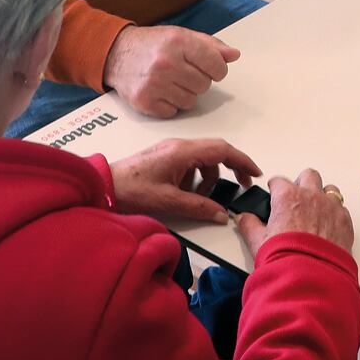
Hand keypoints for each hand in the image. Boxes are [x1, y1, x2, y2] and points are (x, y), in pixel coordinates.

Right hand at [104, 25, 239, 116]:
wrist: (116, 54)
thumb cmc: (153, 44)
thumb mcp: (182, 35)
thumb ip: (211, 45)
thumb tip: (234, 55)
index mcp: (178, 42)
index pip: (216, 64)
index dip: (218, 68)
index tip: (211, 68)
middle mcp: (166, 63)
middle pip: (204, 85)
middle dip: (199, 80)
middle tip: (185, 72)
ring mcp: (154, 84)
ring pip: (191, 101)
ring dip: (186, 93)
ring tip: (172, 81)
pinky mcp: (144, 102)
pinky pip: (174, 112)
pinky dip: (171, 104)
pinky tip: (161, 91)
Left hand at [110, 137, 259, 223]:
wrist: (103, 186)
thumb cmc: (133, 191)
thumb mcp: (168, 201)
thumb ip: (198, 207)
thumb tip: (222, 214)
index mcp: (183, 151)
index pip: (222, 150)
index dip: (242, 161)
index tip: (255, 174)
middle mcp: (180, 145)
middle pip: (216, 151)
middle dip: (231, 168)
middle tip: (240, 186)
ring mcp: (171, 149)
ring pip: (203, 159)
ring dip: (208, 178)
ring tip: (199, 198)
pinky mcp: (164, 157)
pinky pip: (190, 163)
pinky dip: (195, 178)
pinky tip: (184, 194)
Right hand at [236, 168, 354, 254]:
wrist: (310, 278)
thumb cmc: (286, 259)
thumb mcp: (258, 242)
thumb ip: (249, 225)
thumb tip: (243, 219)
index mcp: (288, 197)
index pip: (280, 181)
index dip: (276, 188)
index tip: (275, 193)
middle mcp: (311, 196)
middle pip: (308, 176)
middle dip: (301, 183)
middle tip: (297, 197)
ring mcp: (330, 207)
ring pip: (329, 189)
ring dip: (322, 196)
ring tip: (316, 210)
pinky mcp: (345, 221)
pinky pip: (341, 208)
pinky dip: (335, 213)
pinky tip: (328, 225)